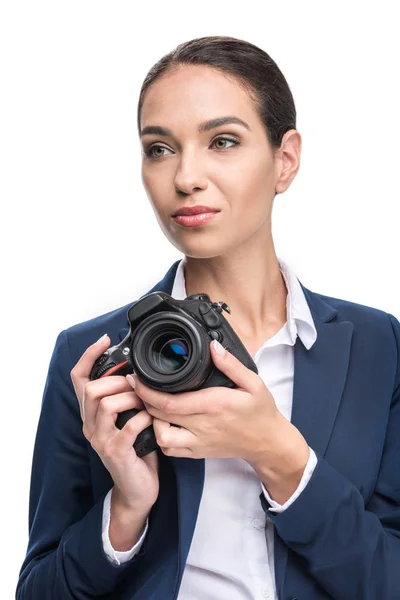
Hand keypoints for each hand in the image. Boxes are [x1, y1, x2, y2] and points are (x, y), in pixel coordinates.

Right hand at [70, 334, 158, 512]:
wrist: (137, 490)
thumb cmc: (136, 450)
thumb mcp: (127, 419)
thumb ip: (126, 398)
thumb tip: (137, 371)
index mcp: (91, 415)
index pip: (79, 379)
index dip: (89, 356)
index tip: (105, 340)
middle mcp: (91, 426)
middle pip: (90, 390)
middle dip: (116, 380)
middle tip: (136, 384)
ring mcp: (101, 440)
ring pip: (106, 405)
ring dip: (131, 398)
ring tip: (146, 402)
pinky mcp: (117, 452)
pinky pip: (129, 426)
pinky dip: (144, 418)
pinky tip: (153, 419)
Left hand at [127, 339, 281, 464]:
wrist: (268, 442)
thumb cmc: (261, 411)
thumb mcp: (253, 382)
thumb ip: (231, 364)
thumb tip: (213, 346)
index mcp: (213, 405)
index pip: (170, 401)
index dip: (147, 391)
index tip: (137, 378)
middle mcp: (203, 425)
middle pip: (160, 416)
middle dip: (142, 400)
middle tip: (136, 385)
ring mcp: (199, 442)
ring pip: (162, 437)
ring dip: (151, 421)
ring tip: (150, 405)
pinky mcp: (198, 452)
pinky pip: (171, 450)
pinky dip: (161, 438)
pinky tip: (162, 423)